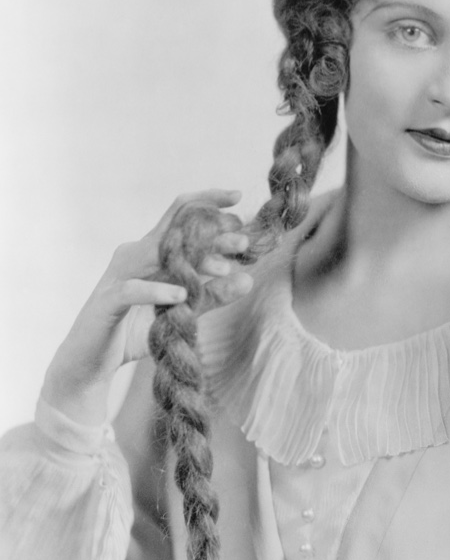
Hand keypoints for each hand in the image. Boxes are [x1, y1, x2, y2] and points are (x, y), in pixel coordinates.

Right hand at [42, 190, 253, 424]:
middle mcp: (133, 255)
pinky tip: (183, 296)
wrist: (91, 362)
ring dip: (193, 261)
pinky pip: (132, 290)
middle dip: (211, 232)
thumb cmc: (134, 331)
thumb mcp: (181, 313)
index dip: (207, 201)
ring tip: (223, 268)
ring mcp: (117, 275)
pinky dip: (157, 290)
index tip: (239, 196)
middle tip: (243, 242)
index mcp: (151, 252)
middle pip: (175, 231)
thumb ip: (212, 296)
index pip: (179, 215)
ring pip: (156, 255)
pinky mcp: (106, 301)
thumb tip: (247, 280)